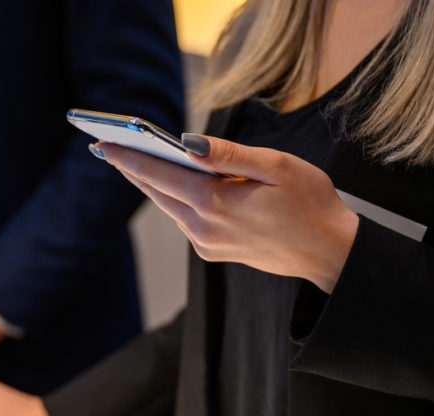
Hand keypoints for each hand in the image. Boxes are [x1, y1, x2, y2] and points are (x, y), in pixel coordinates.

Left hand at [96, 136, 359, 291]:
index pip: (160, 174)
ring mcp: (208, 244)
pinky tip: (171, 183)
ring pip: (170, 207)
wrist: (330, 254)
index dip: (129, 157)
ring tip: (130, 160)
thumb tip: (188, 144)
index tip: (102, 143)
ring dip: (152, 183)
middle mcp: (204, 228)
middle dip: (132, 168)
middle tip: (105, 147)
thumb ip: (230, 156)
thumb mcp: (277, 167)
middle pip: (158, 192)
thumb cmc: (311, 204)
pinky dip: (175, 199)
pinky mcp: (214, 251)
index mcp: (216, 204)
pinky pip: (186, 219)